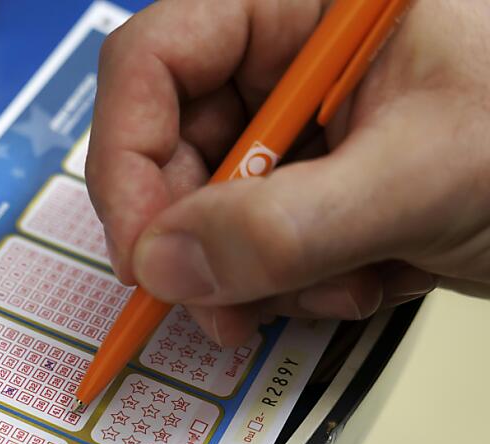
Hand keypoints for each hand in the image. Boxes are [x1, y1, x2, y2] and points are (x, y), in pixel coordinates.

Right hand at [86, 0, 489, 345]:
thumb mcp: (423, 173)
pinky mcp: (316, 190)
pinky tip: (358, 285)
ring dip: (255, 276)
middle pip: (170, 148)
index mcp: (302, 7)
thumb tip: (163, 265)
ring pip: (208, 214)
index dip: (128, 159)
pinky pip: (256, 248)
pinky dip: (292, 287)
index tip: (146, 256)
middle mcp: (288, 62)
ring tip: (335, 289)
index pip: (154, 63)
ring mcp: (300, 131)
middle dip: (197, 243)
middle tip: (221, 307)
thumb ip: (287, 224)